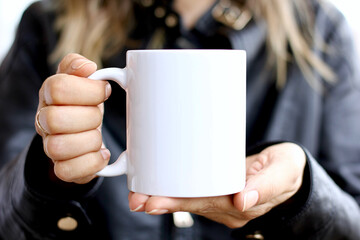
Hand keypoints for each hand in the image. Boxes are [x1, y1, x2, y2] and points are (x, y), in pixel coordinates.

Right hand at [35, 53, 110, 183]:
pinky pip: (67, 172)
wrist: (81, 131)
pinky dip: (91, 163)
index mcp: (49, 95)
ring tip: (99, 135)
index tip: (105, 91)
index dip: (88, 89)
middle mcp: (45, 121)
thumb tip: (87, 67)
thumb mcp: (81, 79)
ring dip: (90, 141)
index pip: (58, 87)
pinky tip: (102, 153)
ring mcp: (51, 147)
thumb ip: (77, 66)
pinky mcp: (63, 168)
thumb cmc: (83, 103)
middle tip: (100, 115)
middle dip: (89, 116)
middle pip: (54, 119)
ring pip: (58, 148)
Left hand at [128, 142, 305, 227]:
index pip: (207, 204)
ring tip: (138, 195)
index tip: (155, 201)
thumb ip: (266, 186)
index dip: (180, 203)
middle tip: (137, 199)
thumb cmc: (286, 168)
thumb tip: (242, 200)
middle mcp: (230, 207)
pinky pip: (195, 194)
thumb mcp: (284, 171)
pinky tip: (157, 186)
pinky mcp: (220, 193)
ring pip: (191, 201)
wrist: (289, 170)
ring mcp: (224, 202)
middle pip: (193, 204)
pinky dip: (175, 191)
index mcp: (245, 204)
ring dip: (164, 198)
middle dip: (163, 202)